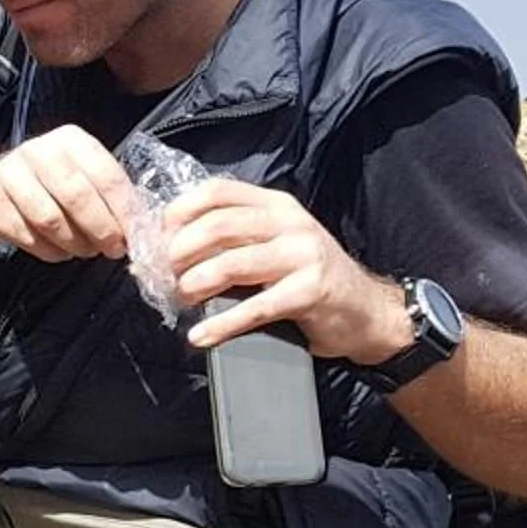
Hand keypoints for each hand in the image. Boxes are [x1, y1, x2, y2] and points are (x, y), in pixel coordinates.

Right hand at [0, 126, 134, 262]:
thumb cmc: (48, 183)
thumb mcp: (80, 174)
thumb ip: (107, 193)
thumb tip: (135, 226)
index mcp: (70, 141)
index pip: (105, 175)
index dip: (122, 210)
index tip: (132, 234)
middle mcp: (40, 151)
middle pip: (77, 197)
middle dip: (100, 229)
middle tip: (112, 248)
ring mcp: (11, 175)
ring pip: (50, 220)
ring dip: (74, 243)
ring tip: (84, 250)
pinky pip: (27, 235)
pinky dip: (49, 250)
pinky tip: (58, 250)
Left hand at [161, 178, 409, 362]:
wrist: (367, 311)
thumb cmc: (310, 279)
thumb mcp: (275, 244)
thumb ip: (234, 240)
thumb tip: (169, 252)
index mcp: (275, 205)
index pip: (217, 192)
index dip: (180, 213)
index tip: (159, 238)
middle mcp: (289, 223)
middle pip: (218, 226)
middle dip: (181, 252)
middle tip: (165, 276)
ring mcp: (302, 255)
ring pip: (232, 263)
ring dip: (196, 284)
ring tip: (182, 299)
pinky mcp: (309, 291)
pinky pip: (254, 307)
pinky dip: (220, 324)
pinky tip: (201, 335)